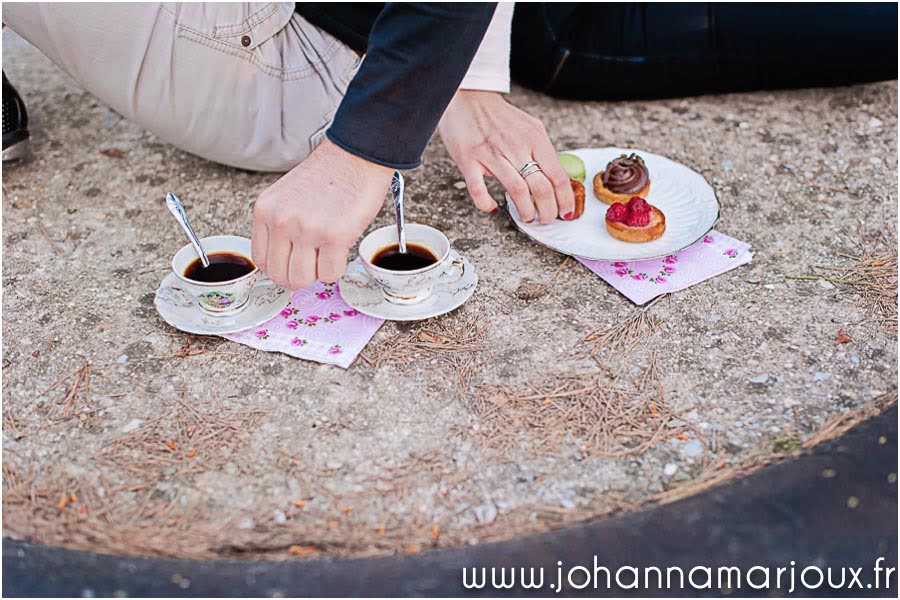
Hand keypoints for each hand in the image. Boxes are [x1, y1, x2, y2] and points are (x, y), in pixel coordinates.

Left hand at [251, 138, 391, 289]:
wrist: (355, 156)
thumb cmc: (328, 175)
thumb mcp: (287, 197)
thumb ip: (280, 225)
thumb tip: (285, 261)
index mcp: (265, 210)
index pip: (261, 260)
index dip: (280, 268)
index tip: (292, 264)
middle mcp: (281, 221)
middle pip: (280, 275)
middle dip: (298, 276)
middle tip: (312, 264)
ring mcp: (306, 230)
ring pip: (302, 279)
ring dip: (316, 273)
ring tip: (326, 255)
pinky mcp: (333, 237)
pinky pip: (328, 274)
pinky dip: (335, 268)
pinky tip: (339, 250)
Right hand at [437, 90, 574, 223]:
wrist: (468, 98)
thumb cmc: (499, 116)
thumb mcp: (530, 127)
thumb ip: (542, 150)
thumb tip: (553, 176)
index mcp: (535, 139)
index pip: (558, 175)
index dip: (565, 199)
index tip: (566, 212)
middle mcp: (516, 147)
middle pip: (541, 187)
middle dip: (548, 210)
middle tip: (546, 219)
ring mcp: (492, 154)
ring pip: (517, 190)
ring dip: (526, 210)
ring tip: (528, 217)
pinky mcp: (469, 161)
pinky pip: (479, 190)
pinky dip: (486, 203)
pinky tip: (493, 207)